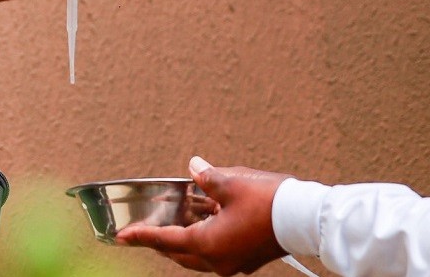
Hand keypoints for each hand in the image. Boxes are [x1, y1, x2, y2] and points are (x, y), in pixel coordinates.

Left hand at [117, 157, 291, 274]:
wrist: (306, 219)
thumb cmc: (270, 203)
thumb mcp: (232, 183)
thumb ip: (207, 177)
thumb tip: (194, 167)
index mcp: (208, 244)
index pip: (165, 240)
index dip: (142, 236)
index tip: (123, 237)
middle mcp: (218, 260)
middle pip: (180, 253)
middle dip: (162, 242)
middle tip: (146, 231)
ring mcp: (234, 262)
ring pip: (199, 256)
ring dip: (185, 241)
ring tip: (176, 223)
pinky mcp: (247, 259)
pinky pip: (217, 252)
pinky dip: (206, 239)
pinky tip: (208, 221)